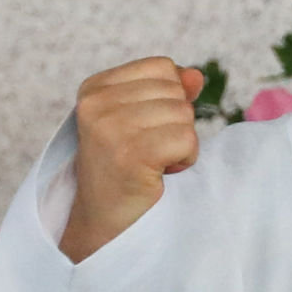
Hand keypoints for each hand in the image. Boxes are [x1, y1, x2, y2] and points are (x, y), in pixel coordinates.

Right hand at [58, 57, 203, 262]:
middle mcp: (96, 103)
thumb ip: (167, 93)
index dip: (169, 100)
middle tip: (149, 153)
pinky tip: (159, 175)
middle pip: (176, 91)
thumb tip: (196, 75)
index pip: (162, 67)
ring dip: (180, 144)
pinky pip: (187, 139)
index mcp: (95, 88)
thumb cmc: (125, 172)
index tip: (144, 131)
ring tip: (153, 164)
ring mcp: (110, 127)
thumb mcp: (140, 123)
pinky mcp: (130, 153)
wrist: (103, 224)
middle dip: (176, 124)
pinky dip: (184, 160)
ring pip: (184, 115)